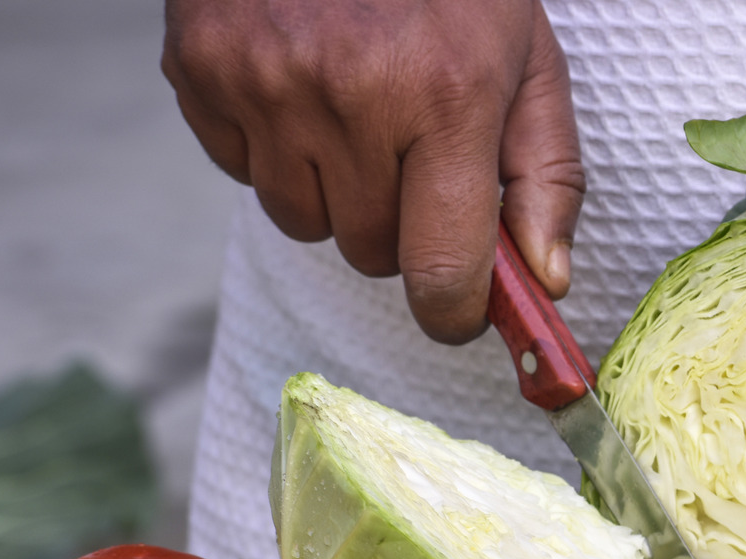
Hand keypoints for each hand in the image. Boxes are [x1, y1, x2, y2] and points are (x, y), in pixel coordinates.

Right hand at [162, 0, 583, 343]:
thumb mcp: (527, 59)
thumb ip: (546, 176)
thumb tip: (545, 283)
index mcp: (444, 97)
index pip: (441, 271)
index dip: (455, 312)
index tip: (463, 311)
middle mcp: (350, 97)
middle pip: (371, 255)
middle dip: (401, 227)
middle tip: (413, 152)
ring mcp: (264, 84)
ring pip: (304, 222)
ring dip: (336, 191)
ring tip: (357, 108)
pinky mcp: (200, 70)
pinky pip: (241, 172)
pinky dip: (274, 148)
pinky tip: (301, 83)